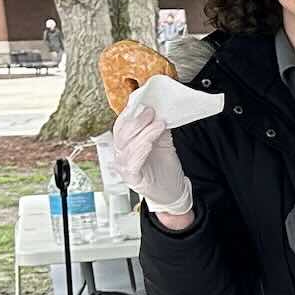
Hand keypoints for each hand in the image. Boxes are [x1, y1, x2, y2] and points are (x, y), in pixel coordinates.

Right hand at [109, 98, 193, 219]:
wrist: (173, 191)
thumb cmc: (165, 168)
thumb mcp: (163, 142)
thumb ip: (158, 128)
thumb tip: (159, 110)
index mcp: (126, 144)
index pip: (122, 125)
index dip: (131, 113)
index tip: (144, 103)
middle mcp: (121, 154)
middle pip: (122, 133)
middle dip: (138, 121)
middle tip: (152, 112)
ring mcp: (124, 167)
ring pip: (128, 146)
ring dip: (144, 133)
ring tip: (158, 125)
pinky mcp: (131, 178)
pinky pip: (132, 162)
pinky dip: (141, 150)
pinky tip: (149, 144)